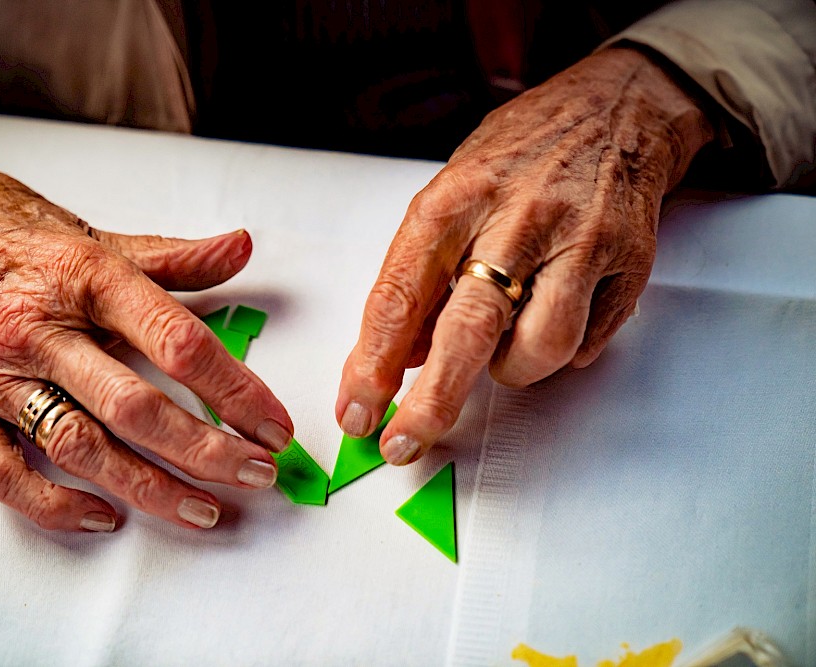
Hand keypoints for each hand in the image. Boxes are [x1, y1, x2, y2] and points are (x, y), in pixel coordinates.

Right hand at [0, 147, 293, 530]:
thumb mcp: (92, 232)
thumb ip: (172, 256)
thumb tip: (240, 247)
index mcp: (83, 278)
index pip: (176, 340)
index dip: (235, 388)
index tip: (273, 423)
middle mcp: (41, 331)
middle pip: (136, 407)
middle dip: (206, 450)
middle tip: (257, 475)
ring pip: (80, 447)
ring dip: (148, 487)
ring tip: (204, 509)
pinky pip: (4, 473)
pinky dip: (54, 505)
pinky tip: (104, 516)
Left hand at [337, 47, 713, 463]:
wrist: (618, 104)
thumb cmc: (521, 152)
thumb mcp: (450, 193)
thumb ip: (422, 271)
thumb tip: (398, 356)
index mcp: (454, 197)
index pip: (399, 295)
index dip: (371, 365)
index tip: (357, 411)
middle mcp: (515, 217)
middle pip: (466, 331)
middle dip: (431, 401)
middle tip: (406, 442)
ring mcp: (578, 238)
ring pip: (539, 346)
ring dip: (512, 371)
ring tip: (505, 348)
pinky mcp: (628, 259)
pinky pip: (588, 340)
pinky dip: (563, 350)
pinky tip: (552, 317)